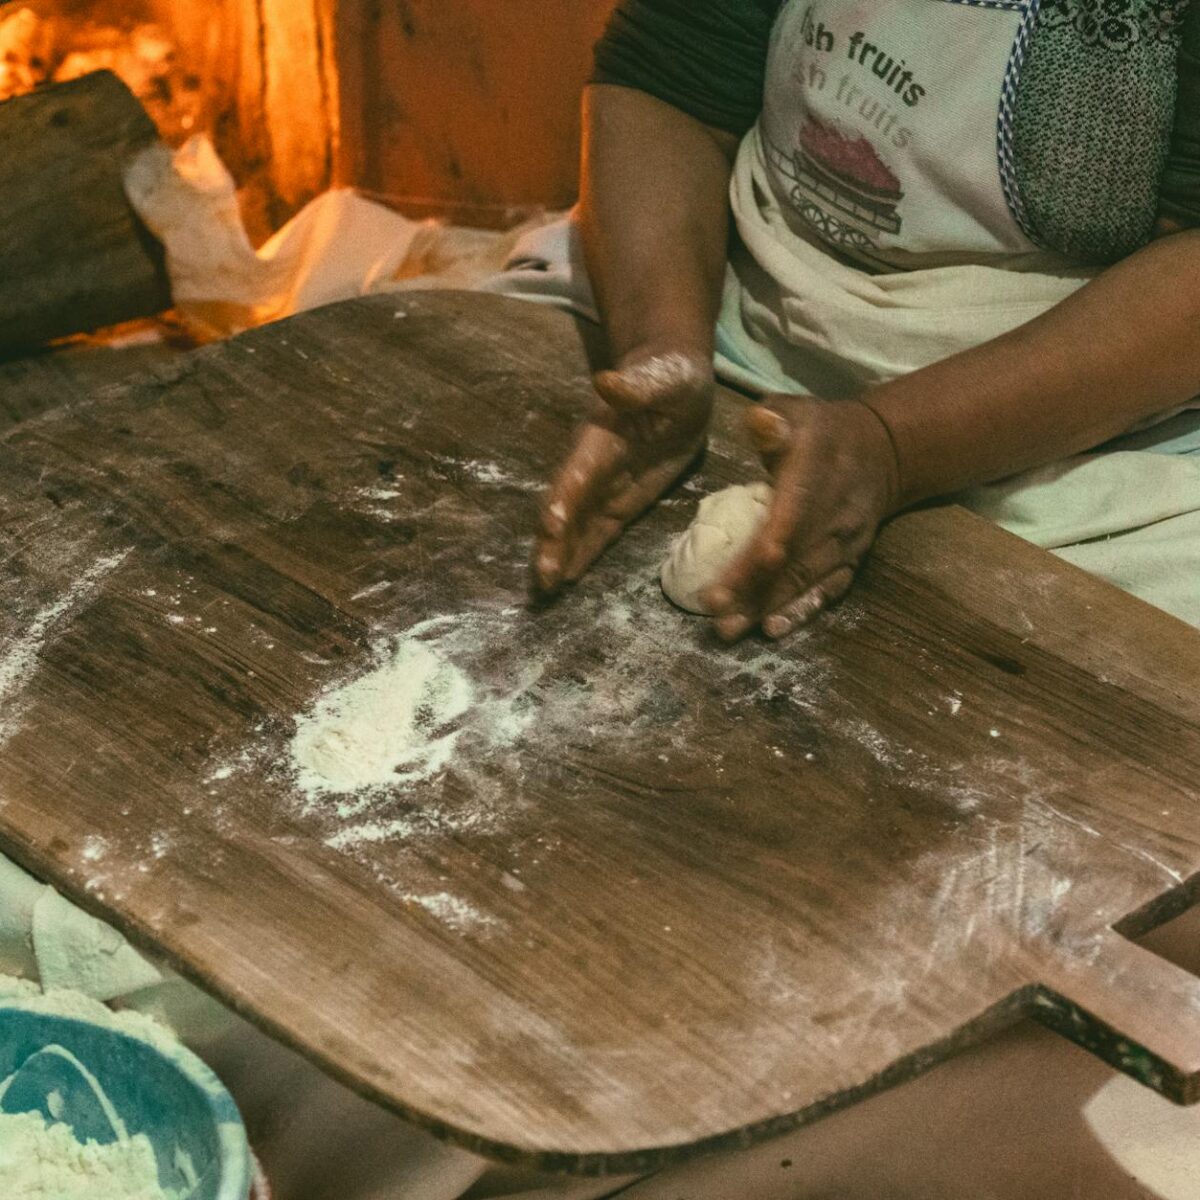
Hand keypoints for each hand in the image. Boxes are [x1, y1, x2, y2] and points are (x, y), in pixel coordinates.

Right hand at [533, 349, 712, 594]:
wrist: (677, 381)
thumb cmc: (670, 374)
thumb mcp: (661, 378)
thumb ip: (636, 387)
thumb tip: (607, 383)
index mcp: (600, 438)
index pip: (576, 474)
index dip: (563, 500)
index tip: (552, 529)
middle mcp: (594, 467)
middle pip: (567, 509)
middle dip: (553, 543)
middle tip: (543, 579)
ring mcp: (606, 487)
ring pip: (578, 527)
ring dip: (561, 556)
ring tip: (546, 590)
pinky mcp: (624, 501)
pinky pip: (600, 532)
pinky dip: (584, 554)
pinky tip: (567, 580)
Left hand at [704, 395, 900, 640]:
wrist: (884, 451)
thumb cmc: (822, 431)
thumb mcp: (799, 412)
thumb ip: (774, 419)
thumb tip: (759, 423)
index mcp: (816, 475)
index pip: (792, 515)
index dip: (769, 544)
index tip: (747, 564)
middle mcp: (833, 514)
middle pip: (793, 559)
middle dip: (753, 590)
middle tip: (716, 616)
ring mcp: (845, 542)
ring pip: (804, 581)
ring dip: (767, 607)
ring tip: (731, 630)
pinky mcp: (850, 560)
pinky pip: (827, 590)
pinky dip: (801, 610)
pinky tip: (773, 629)